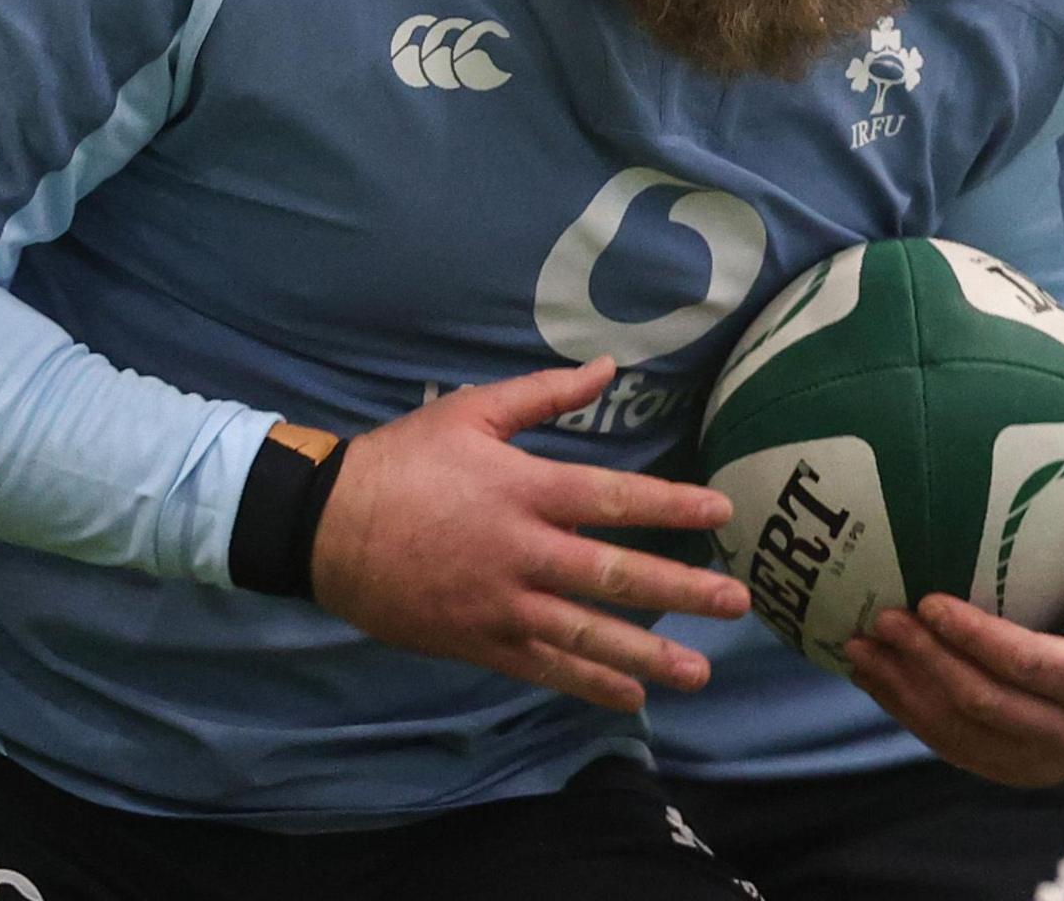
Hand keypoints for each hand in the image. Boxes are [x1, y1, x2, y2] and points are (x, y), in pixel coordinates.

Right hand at [308, 359, 747, 712]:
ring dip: (648, 655)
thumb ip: (544, 395)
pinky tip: (630, 695)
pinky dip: (589, 683)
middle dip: (682, 591)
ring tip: (699, 672)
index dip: (671, 506)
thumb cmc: (402, 461)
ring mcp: (502, 604)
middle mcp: (522, 551)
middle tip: (737, 603)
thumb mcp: (470, 413)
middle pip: (615, 575)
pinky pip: (545, 668)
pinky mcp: (479, 641)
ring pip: (588, 635)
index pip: (613, 499)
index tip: (720, 512)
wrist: (325, 526)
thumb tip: (607, 368)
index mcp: (523, 489)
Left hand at [845, 462, 1063, 787]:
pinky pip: (951, 746)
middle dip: (927, 661)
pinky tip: (872, 674)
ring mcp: (1036, 760)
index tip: (930, 601)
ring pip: (958, 732)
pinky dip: (907, 712)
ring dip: (904, 690)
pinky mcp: (1010, 770)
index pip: (1030, 665)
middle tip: (882, 615)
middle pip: (983, 702)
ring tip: (858, 644)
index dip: (977, 639)